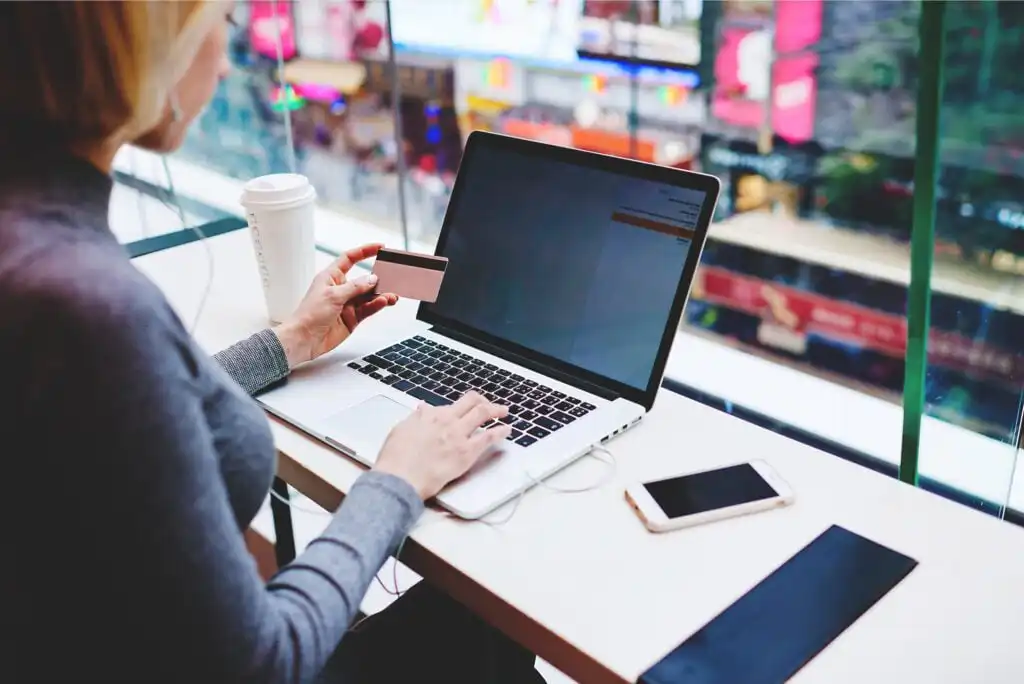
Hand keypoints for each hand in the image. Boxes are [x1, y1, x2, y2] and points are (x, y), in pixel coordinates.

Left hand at [273, 244, 398, 367]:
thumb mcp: (333, 295)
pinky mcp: (352, 318)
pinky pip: (368, 309)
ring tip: (390, 295)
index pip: (350, 258)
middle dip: (378, 278)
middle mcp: (340, 289)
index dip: (364, 251)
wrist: (304, 339)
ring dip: (380, 294)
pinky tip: (383, 302)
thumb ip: (355, 287)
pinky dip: (377, 305)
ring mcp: (347, 304)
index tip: (379, 247)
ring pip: (369, 296)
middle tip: (391, 276)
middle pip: (363, 279)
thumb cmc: (309, 315)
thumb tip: (371, 279)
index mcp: (331, 277)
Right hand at [374, 393, 511, 499]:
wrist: (400, 477)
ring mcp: (459, 435)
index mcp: (431, 415)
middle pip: (471, 402)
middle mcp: (447, 420)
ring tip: (503, 411)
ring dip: (496, 410)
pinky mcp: (467, 452)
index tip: (463, 410)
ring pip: (483, 413)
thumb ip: (416, 419)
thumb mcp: (402, 430)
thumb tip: (422, 409)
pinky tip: (507, 430)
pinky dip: (500, 431)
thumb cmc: (396, 458)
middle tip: (489, 404)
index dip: (460, 407)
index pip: (452, 405)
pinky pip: (489, 437)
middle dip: (483, 401)